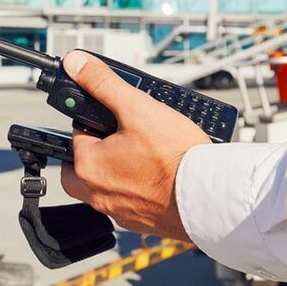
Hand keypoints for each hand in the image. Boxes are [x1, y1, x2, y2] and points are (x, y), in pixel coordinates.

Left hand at [59, 51, 209, 239]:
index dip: (97, 118)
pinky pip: (130, 200)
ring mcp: (118, 210)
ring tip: (147, 152)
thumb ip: (103, 84)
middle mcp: (96, 194)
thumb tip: (75, 64)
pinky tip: (159, 174)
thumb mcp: (137, 108)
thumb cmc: (175, 157)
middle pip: (86, 161)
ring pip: (107, 182)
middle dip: (100, 146)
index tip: (115, 115)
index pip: (79, 132)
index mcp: (87, 167)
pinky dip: (139, 187)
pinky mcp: (140, 221)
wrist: (211, 198)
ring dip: (119, 167)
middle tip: (126, 135)